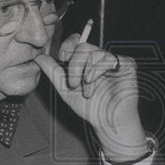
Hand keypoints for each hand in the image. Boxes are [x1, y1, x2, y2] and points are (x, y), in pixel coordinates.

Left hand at [34, 33, 147, 162]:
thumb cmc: (90, 107)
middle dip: (74, 64)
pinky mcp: (127, 65)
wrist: (107, 123)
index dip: (68, 45)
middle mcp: (101, 58)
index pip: (77, 41)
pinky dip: (96, 71)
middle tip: (72, 83)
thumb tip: (38, 57)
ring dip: (85, 73)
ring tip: (86, 91)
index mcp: (87, 61)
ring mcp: (114, 61)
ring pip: (95, 53)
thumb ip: (53, 73)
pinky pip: (109, 59)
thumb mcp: (65, 89)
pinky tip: (92, 85)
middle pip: (84, 46)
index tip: (61, 57)